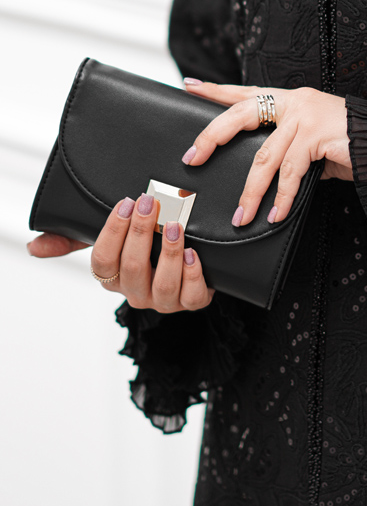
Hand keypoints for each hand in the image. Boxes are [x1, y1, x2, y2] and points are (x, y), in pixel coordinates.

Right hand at [27, 196, 213, 312]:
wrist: (187, 265)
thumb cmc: (144, 249)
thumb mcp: (110, 241)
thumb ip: (74, 241)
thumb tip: (34, 247)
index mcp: (112, 278)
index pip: (103, 260)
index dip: (113, 232)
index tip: (126, 202)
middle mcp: (135, 293)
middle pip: (132, 267)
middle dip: (141, 233)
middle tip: (151, 203)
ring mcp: (163, 301)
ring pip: (163, 283)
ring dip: (168, 252)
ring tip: (174, 226)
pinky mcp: (190, 303)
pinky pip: (192, 297)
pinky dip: (193, 274)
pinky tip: (192, 253)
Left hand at [181, 80, 352, 226]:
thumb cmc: (353, 143)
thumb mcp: (315, 143)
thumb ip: (292, 151)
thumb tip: (273, 177)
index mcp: (290, 100)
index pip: (246, 93)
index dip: (216, 90)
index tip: (190, 85)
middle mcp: (294, 102)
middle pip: (241, 115)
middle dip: (213, 137)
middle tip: (192, 158)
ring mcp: (304, 116)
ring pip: (264, 157)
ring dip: (251, 192)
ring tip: (241, 216)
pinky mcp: (316, 135)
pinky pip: (290, 173)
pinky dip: (281, 198)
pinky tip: (274, 215)